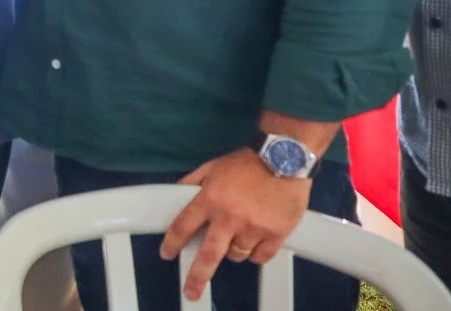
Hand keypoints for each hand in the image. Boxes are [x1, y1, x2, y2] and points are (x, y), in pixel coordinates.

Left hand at [160, 148, 311, 300]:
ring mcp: (254, 228)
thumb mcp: (212, 167)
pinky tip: (256, 238)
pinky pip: (259, 257)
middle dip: (197, 277)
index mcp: (210, 198)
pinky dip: (255, 252)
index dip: (172, 242)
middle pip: (209, 255)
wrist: (284, 158)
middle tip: (191, 292)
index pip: (184, 225)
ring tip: (238, 233)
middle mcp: (229, 217)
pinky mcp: (276, 234)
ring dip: (233, 250)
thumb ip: (192, 183)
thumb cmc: (245, 163)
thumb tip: (174, 197)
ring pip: (236, 256)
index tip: (167, 253)